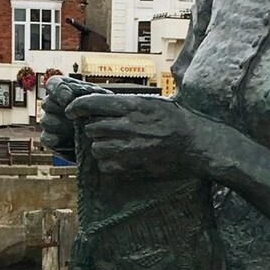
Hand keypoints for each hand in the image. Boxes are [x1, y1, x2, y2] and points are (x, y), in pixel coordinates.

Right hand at [40, 76, 110, 159]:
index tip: (69, 100)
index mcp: (66, 89)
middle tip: (77, 118)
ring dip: (63, 127)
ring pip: (46, 121)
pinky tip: (73, 142)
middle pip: (47, 103)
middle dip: (62, 112)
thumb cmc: (105, 115)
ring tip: (78, 131)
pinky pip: (46, 138)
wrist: (107, 139)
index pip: (53, 84)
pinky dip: (59, 141)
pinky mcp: (50, 139)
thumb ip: (88, 95)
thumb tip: (69, 101)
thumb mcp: (103, 101)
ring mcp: (50, 121)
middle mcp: (55, 103)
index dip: (58, 91)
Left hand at [65, 94, 211, 176]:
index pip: (93, 104)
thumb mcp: (154, 103)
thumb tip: (103, 105)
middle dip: (93, 129)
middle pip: (92, 128)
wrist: (198, 145)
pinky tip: (120, 159)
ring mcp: (130, 148)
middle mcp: (129, 126)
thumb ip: (129, 104)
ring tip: (114, 145)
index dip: (77, 107)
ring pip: (97, 148)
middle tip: (101, 130)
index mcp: (133, 106)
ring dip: (100, 147)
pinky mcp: (133, 167)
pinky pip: (107, 166)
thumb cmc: (179, 120)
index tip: (70, 111)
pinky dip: (109, 164)